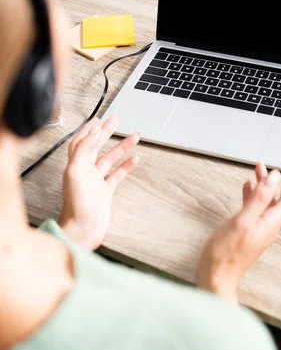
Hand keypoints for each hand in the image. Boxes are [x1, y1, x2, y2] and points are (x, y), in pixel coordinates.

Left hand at [59, 116, 139, 250]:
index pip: (82, 141)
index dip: (89, 129)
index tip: (99, 119)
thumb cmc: (77, 206)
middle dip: (106, 132)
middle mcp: (85, 171)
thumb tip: (90, 133)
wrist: (83, 230)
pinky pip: (118, 175)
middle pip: (96, 146)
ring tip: (134, 136)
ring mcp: (96, 181)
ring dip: (122, 147)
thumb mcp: (77, 173)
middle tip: (115, 121)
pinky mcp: (105, 192)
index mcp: (76, 165)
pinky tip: (135, 159)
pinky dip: (127, 166)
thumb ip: (82, 151)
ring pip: (110, 159)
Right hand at [196, 158, 280, 302]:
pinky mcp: (247, 231)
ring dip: (268, 183)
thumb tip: (274, 177)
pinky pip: (255, 208)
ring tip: (262, 167)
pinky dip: (253, 194)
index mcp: (270, 222)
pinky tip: (247, 186)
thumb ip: (259, 198)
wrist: (215, 278)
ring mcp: (258, 229)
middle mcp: (268, 225)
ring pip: (269, 201)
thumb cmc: (225, 254)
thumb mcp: (242, 221)